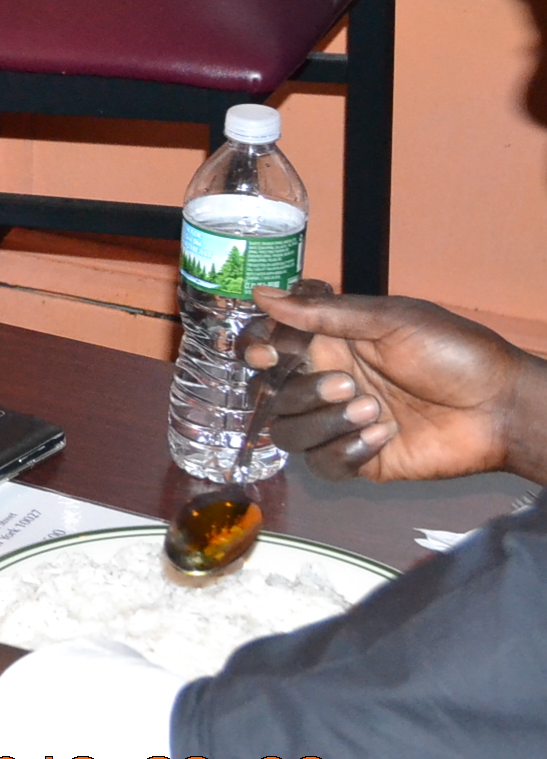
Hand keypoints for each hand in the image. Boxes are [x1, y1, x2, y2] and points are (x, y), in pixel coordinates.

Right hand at [241, 282, 546, 484]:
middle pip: (270, 392)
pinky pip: (322, 465)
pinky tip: (385, 436)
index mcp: (331, 342)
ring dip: (324, 421)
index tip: (267, 354)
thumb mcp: (389, 320)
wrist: (501, 408)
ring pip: (288, 431)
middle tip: (346, 384)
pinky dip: (347, 451)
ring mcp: (339, 422)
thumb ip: (322, 313)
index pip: (269, 343)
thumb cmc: (455, 353)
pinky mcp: (357, 459)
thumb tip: (260, 294)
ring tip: (375, 410)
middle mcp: (328, 380)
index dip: (257, 349)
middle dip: (300, 390)